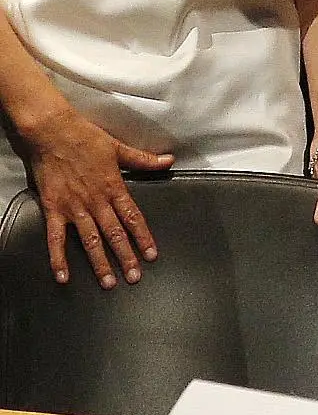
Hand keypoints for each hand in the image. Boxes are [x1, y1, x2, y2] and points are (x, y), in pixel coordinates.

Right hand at [16, 106, 169, 287]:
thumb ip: (143, 159)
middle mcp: (96, 201)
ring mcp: (74, 207)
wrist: (52, 132)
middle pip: (115, 234)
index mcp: (114, 187)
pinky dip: (58, 258)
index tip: (151, 255)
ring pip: (90, 241)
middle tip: (135, 277)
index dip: (143, 238)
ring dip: (100, 263)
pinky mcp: (53, 208)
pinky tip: (63, 276)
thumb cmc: (85, 137)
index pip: (133, 218)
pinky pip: (55, 238)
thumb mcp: (118, 148)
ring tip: (109, 282)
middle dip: (126, 257)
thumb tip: (168, 161)